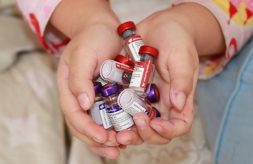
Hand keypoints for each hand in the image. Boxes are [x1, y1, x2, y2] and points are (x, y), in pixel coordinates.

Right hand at [57, 22, 122, 158]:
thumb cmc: (92, 38)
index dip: (87, 129)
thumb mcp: (83, 54)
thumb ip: (79, 78)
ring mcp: (94, 98)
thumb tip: (83, 104)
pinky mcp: (107, 95)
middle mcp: (80, 97)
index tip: (103, 138)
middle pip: (83, 126)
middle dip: (98, 140)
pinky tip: (128, 133)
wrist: (104, 29)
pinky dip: (117, 127)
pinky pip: (110, 115)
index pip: (74, 115)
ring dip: (108, 139)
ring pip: (97, 124)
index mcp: (68, 89)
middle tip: (115, 148)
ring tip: (122, 147)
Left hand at [116, 6, 199, 144]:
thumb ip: (182, 80)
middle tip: (129, 129)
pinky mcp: (132, 92)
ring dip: (128, 131)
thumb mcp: (182, 57)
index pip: (179, 125)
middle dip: (143, 134)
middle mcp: (163, 103)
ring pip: (138, 124)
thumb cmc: (177, 39)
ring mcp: (146, 99)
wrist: (159, 26)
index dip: (168, 131)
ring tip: (115, 131)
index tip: (155, 123)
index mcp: (180, 99)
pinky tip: (108, 115)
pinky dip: (118, 116)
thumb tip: (178, 104)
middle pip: (156, 131)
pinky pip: (125, 109)